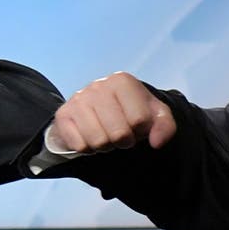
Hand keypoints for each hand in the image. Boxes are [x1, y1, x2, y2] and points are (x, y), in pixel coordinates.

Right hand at [51, 72, 174, 154]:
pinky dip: (88, 148)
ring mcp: (78, 99)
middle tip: (120, 134)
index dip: (141, 132)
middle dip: (123, 141)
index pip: (139, 120)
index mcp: (122, 81)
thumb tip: (157, 142)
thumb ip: (165, 126)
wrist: (93, 111)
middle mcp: (98, 86)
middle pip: (119, 134)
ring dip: (105, 146)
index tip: (136, 127)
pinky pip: (80, 146)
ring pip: (99, 142)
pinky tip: (89, 136)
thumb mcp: (152, 115)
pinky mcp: (63, 114)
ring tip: (105, 135)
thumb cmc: (127, 112)